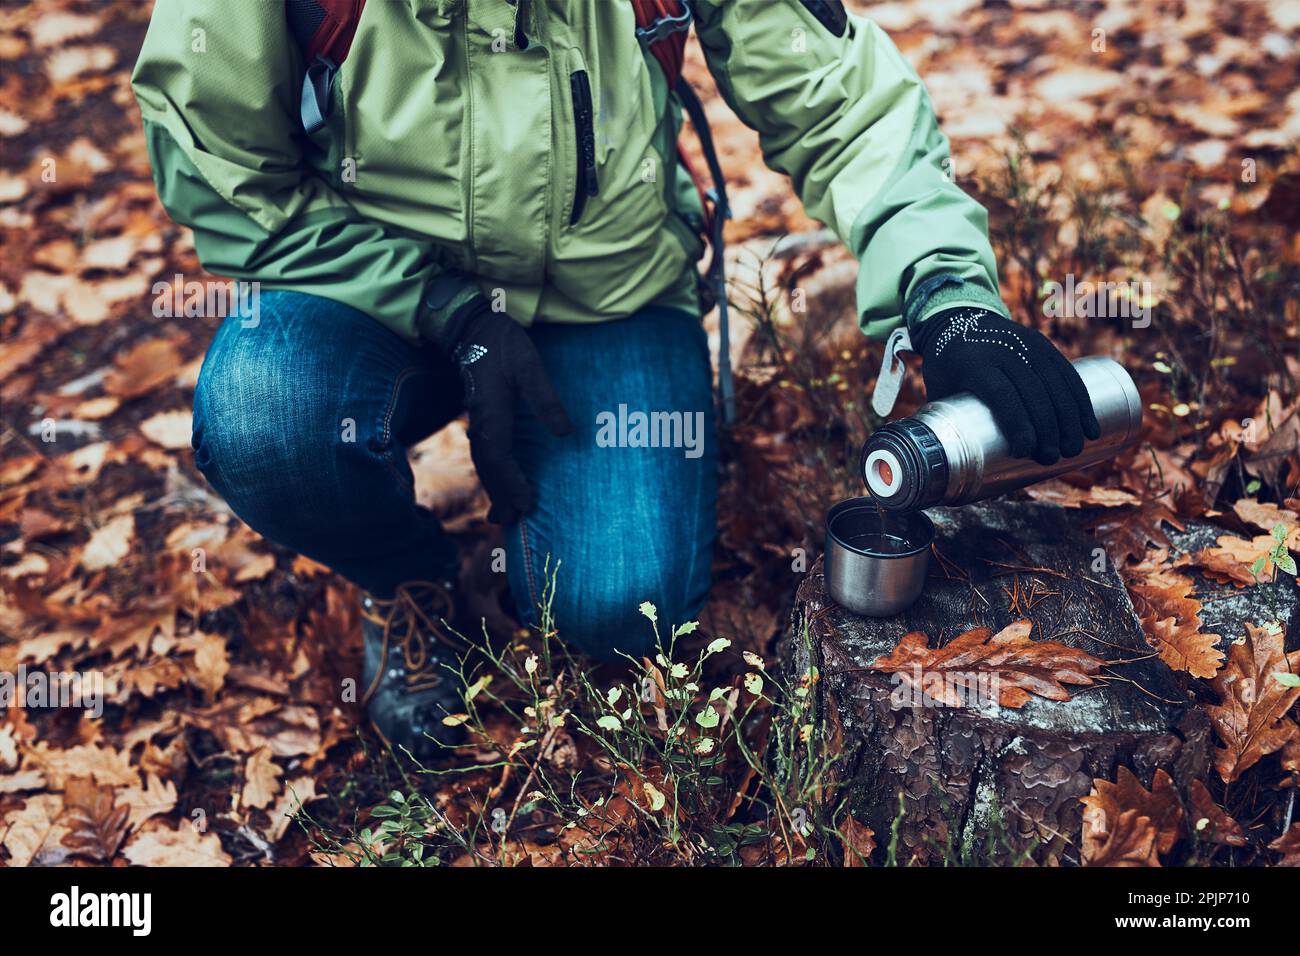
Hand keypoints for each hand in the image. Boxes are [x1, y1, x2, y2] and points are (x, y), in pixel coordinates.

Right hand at [448, 302, 571, 523]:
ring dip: (494, 489)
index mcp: (492, 413)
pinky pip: (485, 454)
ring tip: (502, 515)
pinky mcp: (481, 418)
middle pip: (488, 468)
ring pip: (484, 464)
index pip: (498, 457)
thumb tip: (565, 433)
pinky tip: (500, 485)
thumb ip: (546, 399)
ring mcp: (478, 421)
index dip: (510, 482)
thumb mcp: (530, 366)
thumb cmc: (502, 345)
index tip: (525, 502)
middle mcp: (481, 422)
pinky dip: (492, 474)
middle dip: (500, 495)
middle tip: (511, 522)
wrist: (472, 328)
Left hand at [911, 307, 1099, 464]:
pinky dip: (1081, 400)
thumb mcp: (937, 387)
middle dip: (1048, 428)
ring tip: (1074, 449)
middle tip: (1053, 458)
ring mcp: (1025, 344)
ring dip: (1070, 419)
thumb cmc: (944, 366)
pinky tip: (1089, 425)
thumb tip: (953, 464)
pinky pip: (1067, 373)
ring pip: (1055, 383)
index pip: (1002, 395)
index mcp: (974, 363)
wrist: (955, 318)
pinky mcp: (1042, 343)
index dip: (1018, 425)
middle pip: (1034, 392)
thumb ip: (947, 420)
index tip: (1025, 452)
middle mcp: (1003, 350)